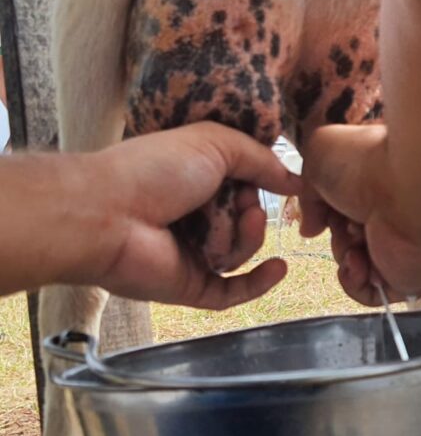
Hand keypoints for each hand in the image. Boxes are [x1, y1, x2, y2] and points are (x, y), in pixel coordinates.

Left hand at [80, 123, 301, 308]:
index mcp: (196, 181)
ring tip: (240, 223)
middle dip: (254, 211)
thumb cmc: (156, 170)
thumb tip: (298, 182)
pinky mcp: (192, 286)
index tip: (280, 180)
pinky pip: (234, 292)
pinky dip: (259, 282)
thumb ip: (261, 159)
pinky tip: (277, 267)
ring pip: (242, 252)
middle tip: (242, 203)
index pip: (244, 185)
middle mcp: (194, 217)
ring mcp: (193, 254)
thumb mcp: (216, 144)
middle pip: (247, 219)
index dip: (262, 182)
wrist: (108, 214)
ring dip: (249, 237)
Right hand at [299, 124, 420, 304]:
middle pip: (349, 238)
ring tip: (357, 238)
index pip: (346, 209)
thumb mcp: (318, 158)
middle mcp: (393, 215)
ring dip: (345, 254)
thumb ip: (307, 195)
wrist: (406, 188)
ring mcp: (403, 247)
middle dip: (337, 233)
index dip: (328, 211)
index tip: (326, 206)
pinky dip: (354, 282)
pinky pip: (372, 294)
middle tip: (346, 221)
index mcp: (379, 186)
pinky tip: (359, 262)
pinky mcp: (409, 276)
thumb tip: (309, 229)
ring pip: (357, 265)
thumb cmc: (366, 164)